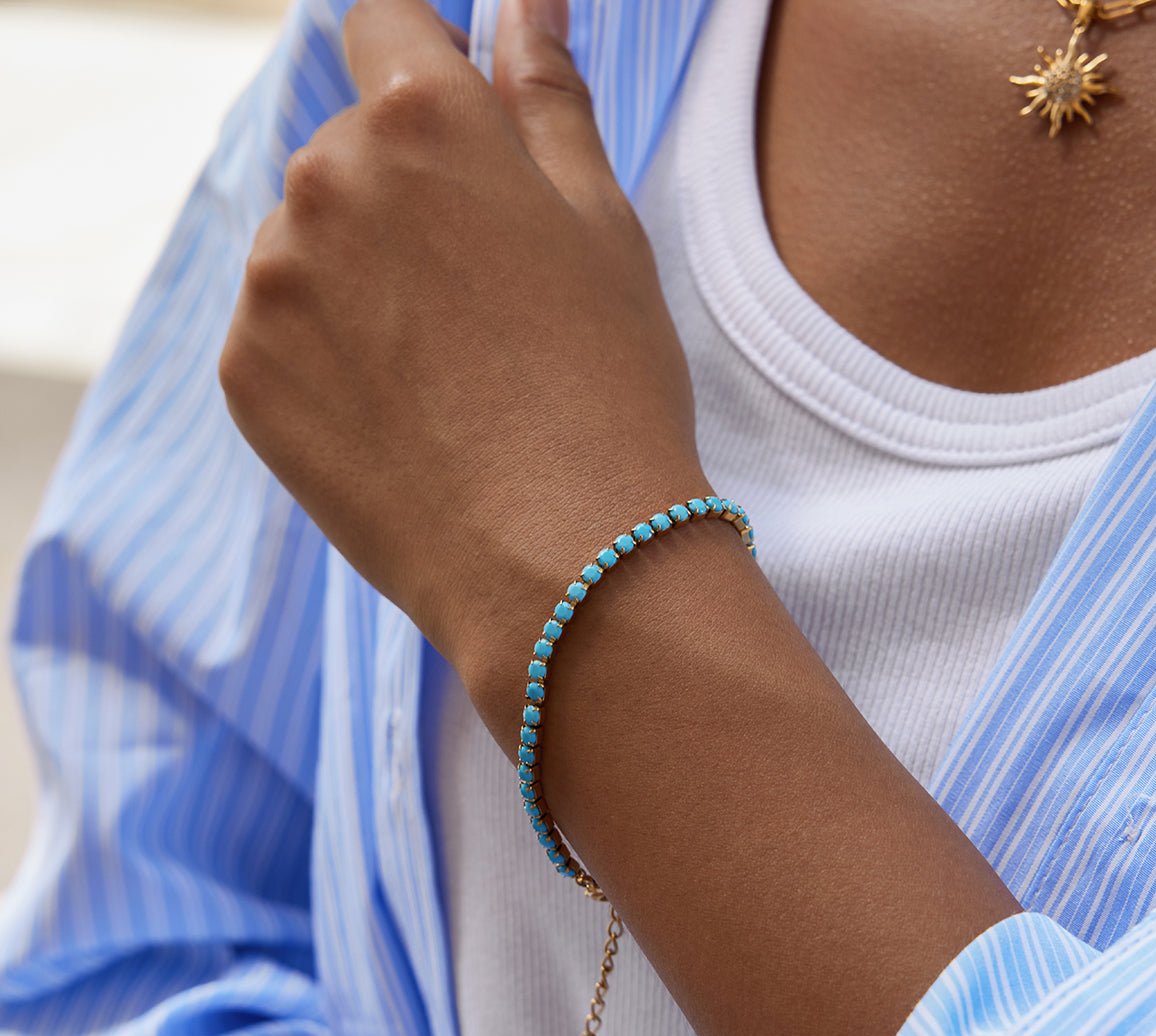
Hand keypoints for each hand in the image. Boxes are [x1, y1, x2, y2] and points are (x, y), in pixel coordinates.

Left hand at [219, 0, 708, 720]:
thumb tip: (525, 8)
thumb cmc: (607, 386)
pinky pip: (279, 329)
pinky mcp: (245, 375)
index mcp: (421, 120)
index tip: (456, 135)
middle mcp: (323, 179)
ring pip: (308, 243)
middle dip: (403, 192)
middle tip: (480, 297)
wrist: (560, 558)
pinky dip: (325, 353)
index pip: (388, 26)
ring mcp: (271, 282)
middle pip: (349, 148)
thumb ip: (548, 100)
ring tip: (441, 370)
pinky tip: (398, 413)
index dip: (426, 69)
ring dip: (358, 276)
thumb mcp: (603, 226)